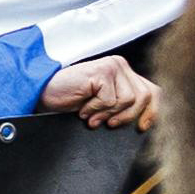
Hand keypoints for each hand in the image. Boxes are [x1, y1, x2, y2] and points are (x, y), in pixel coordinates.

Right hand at [41, 54, 157, 129]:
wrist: (41, 93)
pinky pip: (109, 101)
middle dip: (127, 116)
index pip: (153, 91)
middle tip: (108, 124)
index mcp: (125, 73)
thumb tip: (146, 119)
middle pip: (144, 96)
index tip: (142, 127)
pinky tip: (82, 109)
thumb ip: (124, 105)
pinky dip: (95, 110)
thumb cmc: (69, 100)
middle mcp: (120, 65)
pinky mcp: (101, 72)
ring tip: (90, 115)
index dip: (152, 111)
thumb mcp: (104, 105)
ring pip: (128, 100)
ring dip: (107, 114)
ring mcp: (112, 66)